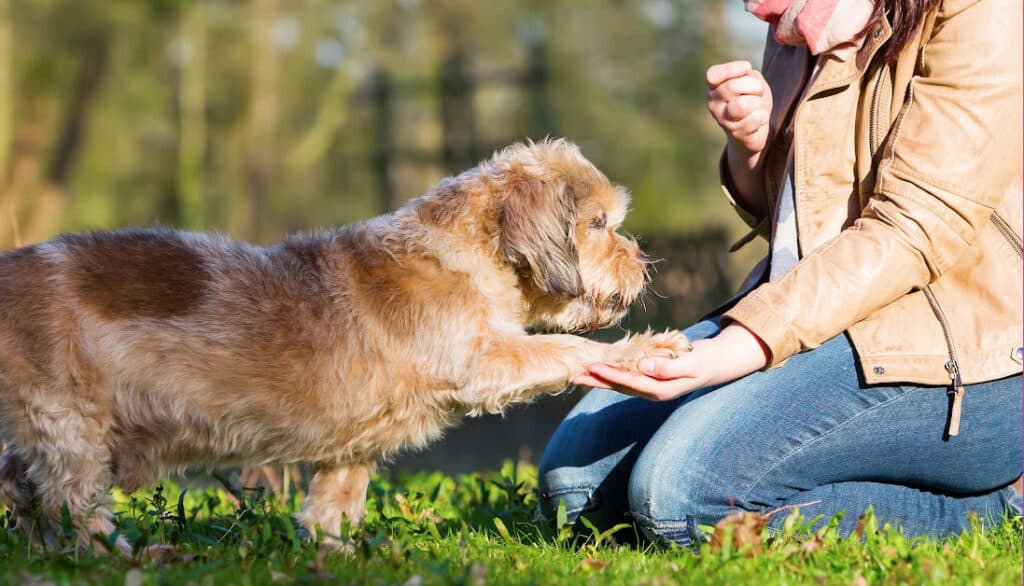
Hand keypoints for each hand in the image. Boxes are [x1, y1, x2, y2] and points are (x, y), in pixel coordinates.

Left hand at [572, 324, 769, 400]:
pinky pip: (625, 375)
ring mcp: (650, 385)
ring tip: (578, 373)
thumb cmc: (705, 361)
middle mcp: (652, 390)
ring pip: (619, 382)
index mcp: (661, 390)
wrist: (716, 362)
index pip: (630, 383)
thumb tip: (644, 367)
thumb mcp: (690, 363)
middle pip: (618, 386)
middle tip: (573, 374)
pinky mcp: (648, 376)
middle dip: (596, 380)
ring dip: (599, 378)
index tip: (593, 367)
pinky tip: (597, 369)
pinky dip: (610, 372)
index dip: (611, 375)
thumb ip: (667, 367)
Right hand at [706, 61, 772, 155]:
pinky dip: (763, 116)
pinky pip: (755, 119)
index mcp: (713, 87)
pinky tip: (760, 119)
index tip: (747, 68)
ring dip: (758, 103)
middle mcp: (713, 104)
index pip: (713, 75)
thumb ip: (746, 75)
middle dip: (754, 86)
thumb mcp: (751, 79)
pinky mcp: (736, 134)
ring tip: (758, 107)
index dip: (732, 69)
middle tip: (758, 92)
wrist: (756, 127)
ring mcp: (723, 120)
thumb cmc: (752, 97)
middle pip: (732, 87)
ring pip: (742, 104)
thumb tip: (744, 84)